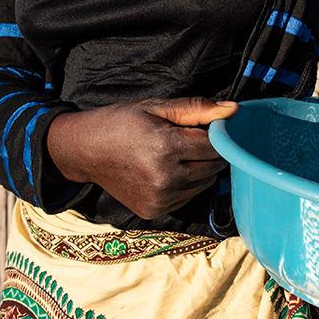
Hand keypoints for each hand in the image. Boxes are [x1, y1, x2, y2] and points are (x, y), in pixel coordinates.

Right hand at [46, 97, 236, 218]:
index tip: (207, 124)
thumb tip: (234, 110)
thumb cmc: (122, 122)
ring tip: (177, 153)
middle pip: (214, 166)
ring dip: (200, 169)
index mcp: (166, 148)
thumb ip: (197, 109)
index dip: (216, 133)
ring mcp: (160, 199)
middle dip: (210, 151)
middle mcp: (165, 178)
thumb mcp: (157, 107)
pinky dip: (187, 184)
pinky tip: (168, 170)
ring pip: (205, 183)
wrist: (85, 150)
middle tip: (189, 138)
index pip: (217, 145)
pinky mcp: (155, 211)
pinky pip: (189, 197)